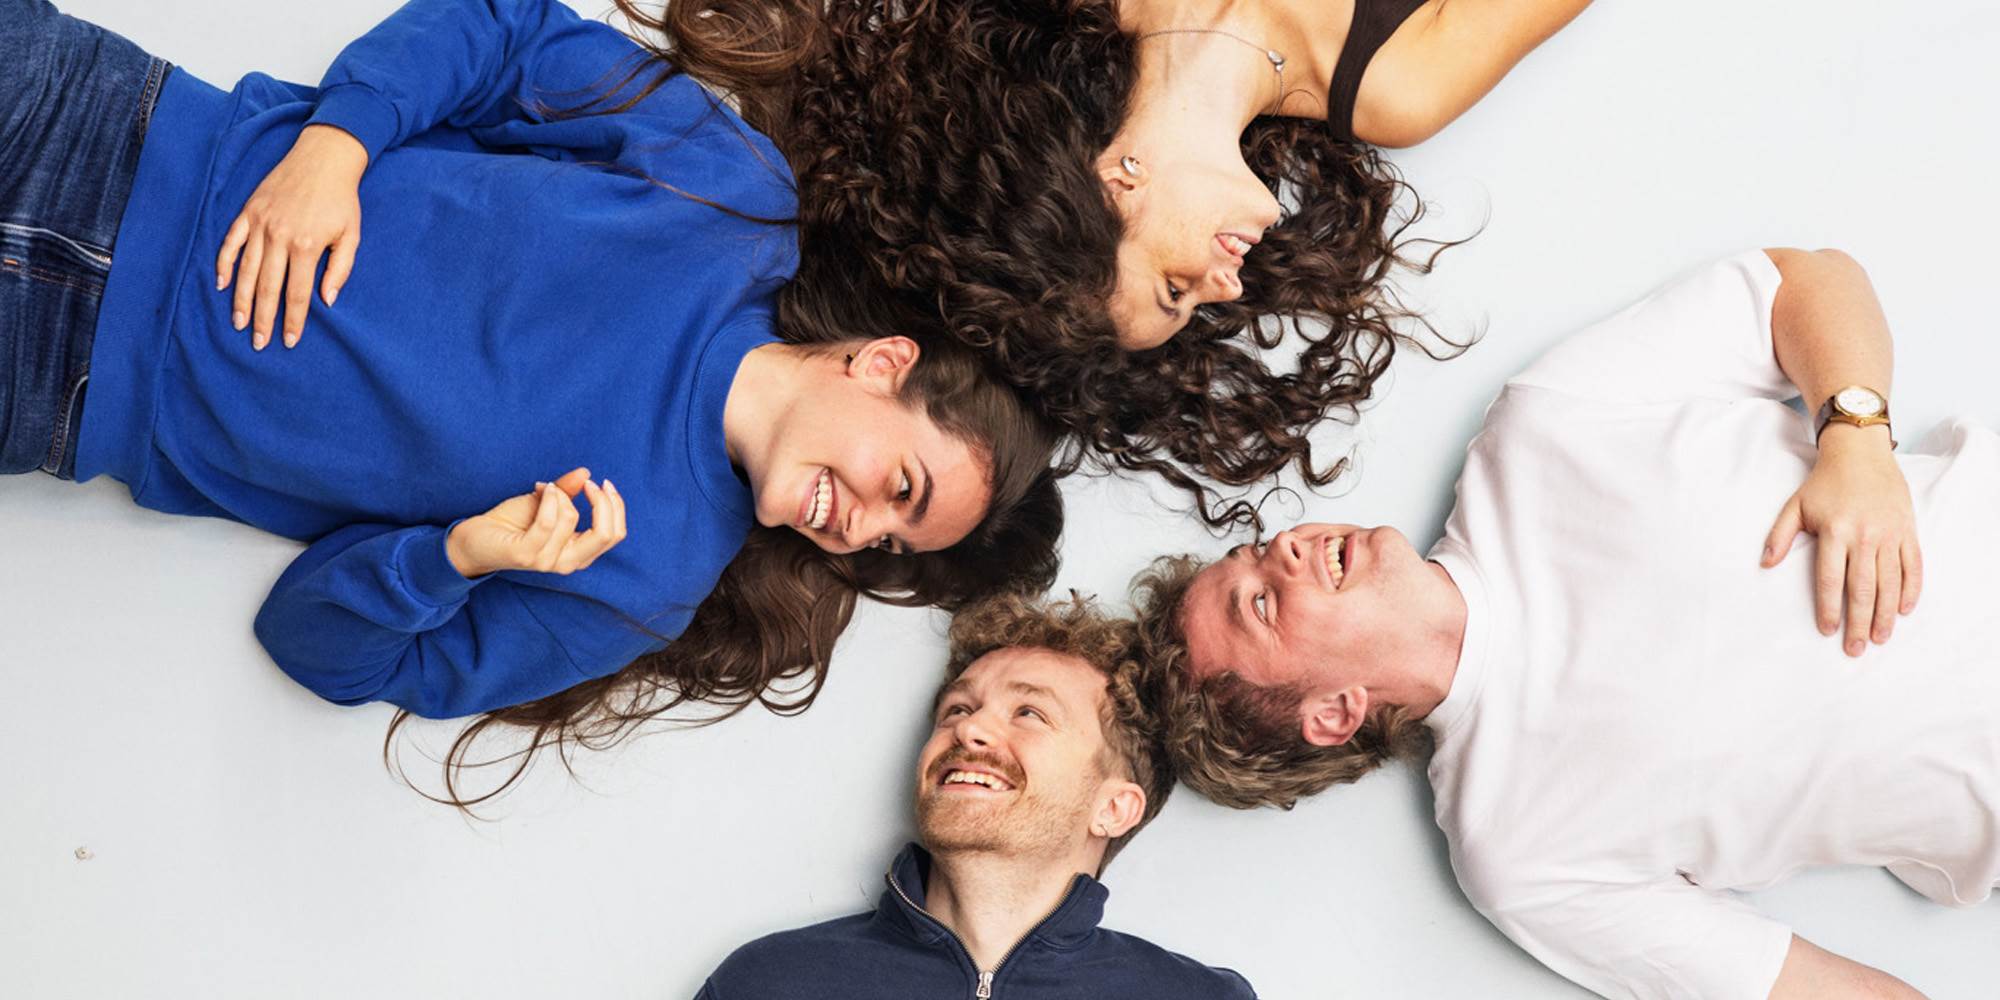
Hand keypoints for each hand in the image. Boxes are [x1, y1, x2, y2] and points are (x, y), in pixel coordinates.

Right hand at [215, 124, 367, 349]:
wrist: (324, 157)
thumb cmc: (342, 199)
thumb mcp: (351, 235)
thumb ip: (340, 269)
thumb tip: (327, 301)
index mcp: (307, 246)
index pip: (297, 294)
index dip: (292, 320)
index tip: (288, 341)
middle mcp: (279, 237)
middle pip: (268, 288)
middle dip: (263, 319)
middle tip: (259, 343)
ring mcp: (260, 224)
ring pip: (246, 270)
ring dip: (240, 299)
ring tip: (239, 323)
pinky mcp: (249, 212)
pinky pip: (231, 242)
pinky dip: (224, 263)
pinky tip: (220, 284)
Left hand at [446, 468, 629, 577]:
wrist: (474, 537)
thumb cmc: (511, 523)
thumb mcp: (546, 503)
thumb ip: (568, 492)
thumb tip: (586, 473)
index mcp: (578, 553)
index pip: (614, 534)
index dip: (615, 506)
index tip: (602, 483)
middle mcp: (567, 562)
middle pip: (606, 534)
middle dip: (604, 502)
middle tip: (591, 483)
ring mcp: (547, 561)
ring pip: (571, 519)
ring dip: (560, 494)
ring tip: (545, 488)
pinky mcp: (526, 555)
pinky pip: (548, 522)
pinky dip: (548, 500)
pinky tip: (541, 488)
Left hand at [1762, 426, 1921, 655]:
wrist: (1862, 454)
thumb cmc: (1824, 483)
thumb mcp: (1796, 506)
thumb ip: (1780, 535)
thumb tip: (1764, 564)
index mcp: (1835, 531)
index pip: (1831, 579)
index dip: (1829, 607)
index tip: (1827, 630)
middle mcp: (1865, 535)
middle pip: (1862, 587)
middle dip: (1859, 622)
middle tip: (1857, 648)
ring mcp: (1890, 534)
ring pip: (1890, 582)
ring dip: (1886, 613)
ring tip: (1881, 638)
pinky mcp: (1908, 530)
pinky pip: (1913, 566)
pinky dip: (1910, 590)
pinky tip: (1903, 610)